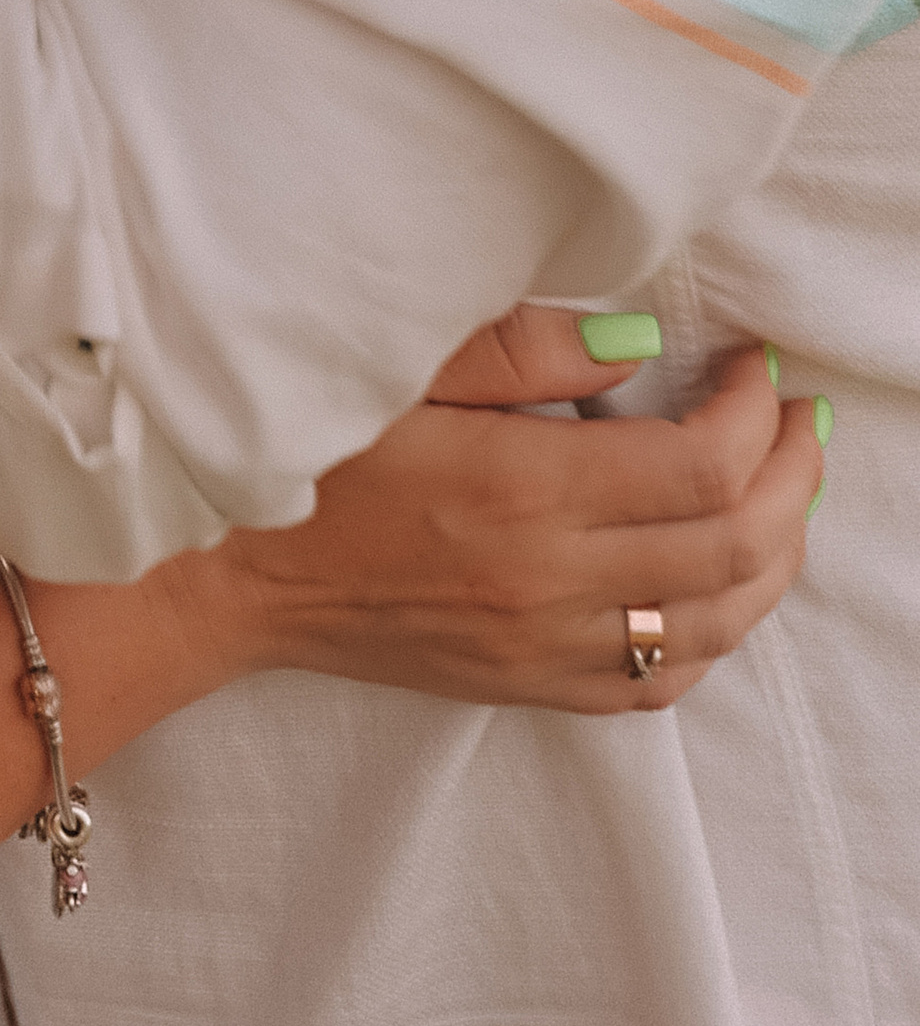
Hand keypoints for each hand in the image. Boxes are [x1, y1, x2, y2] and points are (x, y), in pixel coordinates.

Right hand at [188, 327, 820, 714]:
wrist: (228, 571)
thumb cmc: (303, 451)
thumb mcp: (397, 367)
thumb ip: (521, 351)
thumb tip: (639, 340)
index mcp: (518, 493)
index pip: (700, 466)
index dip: (752, 413)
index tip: (753, 364)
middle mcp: (545, 584)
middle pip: (734, 547)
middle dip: (789, 475)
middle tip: (796, 417)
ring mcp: (541, 647)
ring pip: (718, 623)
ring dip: (775, 555)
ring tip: (785, 490)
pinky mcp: (527, 684)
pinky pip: (660, 679)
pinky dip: (716, 630)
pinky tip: (722, 580)